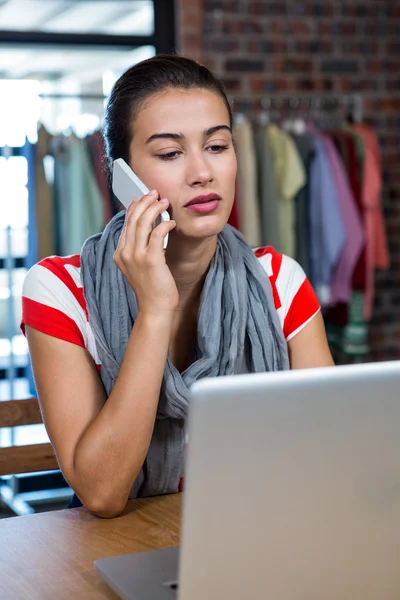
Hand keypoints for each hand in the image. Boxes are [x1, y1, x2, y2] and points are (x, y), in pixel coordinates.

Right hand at [113, 190, 177, 315]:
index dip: (135, 207)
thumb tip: (149, 227)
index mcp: (120, 254)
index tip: (144, 197)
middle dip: (145, 202)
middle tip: (155, 194)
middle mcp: (125, 253)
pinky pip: (156, 234)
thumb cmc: (152, 288)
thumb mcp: (140, 266)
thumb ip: (140, 248)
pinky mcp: (150, 260)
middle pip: (133, 219)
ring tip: (164, 202)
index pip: (126, 223)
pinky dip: (164, 225)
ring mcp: (136, 257)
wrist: (155, 308)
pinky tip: (171, 223)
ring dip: (154, 209)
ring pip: (143, 223)